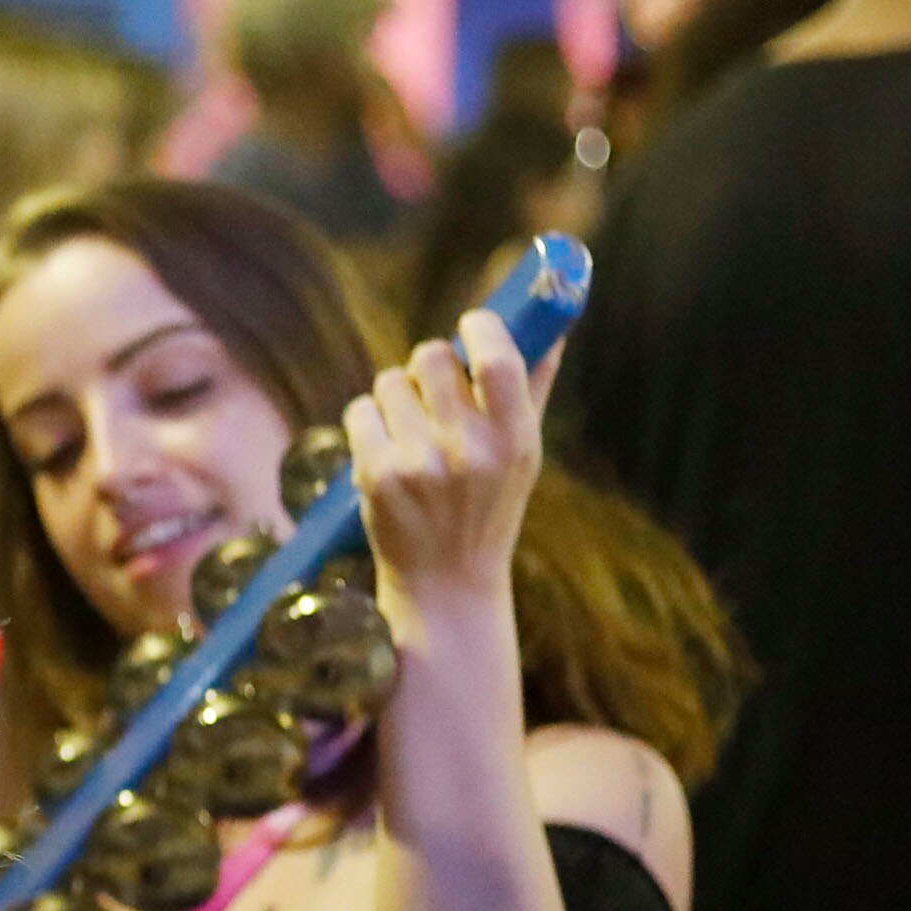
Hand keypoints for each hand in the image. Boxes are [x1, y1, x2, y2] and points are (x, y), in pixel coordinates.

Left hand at [349, 312, 551, 621]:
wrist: (446, 584)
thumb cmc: (487, 508)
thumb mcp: (522, 457)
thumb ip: (533, 390)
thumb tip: (551, 330)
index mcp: (514, 439)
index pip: (498, 358)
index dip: (480, 328)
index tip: (472, 326)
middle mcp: (470, 450)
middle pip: (431, 356)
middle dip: (427, 366)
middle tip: (432, 392)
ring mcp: (420, 463)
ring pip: (389, 382)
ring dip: (394, 397)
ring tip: (410, 433)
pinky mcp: (377, 475)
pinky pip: (360, 411)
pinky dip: (367, 423)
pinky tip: (385, 451)